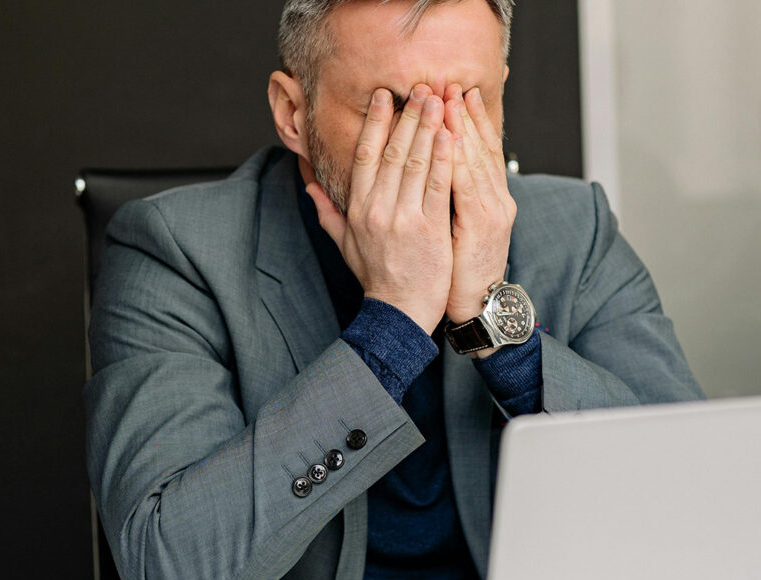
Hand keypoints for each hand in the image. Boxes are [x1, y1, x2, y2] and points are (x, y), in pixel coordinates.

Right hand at [306, 85, 455, 334]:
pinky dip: (444, 159)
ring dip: (428, 128)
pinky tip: (451, 136)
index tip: (385, 96)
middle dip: (407, 116)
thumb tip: (308, 185)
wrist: (399, 312)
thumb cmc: (375, 277)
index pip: (366, 155)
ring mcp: (404, 218)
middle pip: (393, 151)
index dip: (375, 122)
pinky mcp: (430, 229)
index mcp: (358, 208)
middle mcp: (378, 209)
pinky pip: (438, 187)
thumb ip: (327, 212)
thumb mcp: (344, 243)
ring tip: (439, 101)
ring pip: (416, 163)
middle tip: (420, 87)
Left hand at [443, 85, 516, 339]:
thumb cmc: (459, 267)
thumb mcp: (457, 227)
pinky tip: (449, 140)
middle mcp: (496, 198)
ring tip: (449, 100)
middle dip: (464, 114)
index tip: (457, 92)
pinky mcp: (482, 225)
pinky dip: (459, 161)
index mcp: (488, 197)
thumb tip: (435, 171)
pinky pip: (468, 187)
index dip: (470, 120)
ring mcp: (492, 210)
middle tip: (451, 84)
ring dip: (462, 127)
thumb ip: (447, 196)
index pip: (480, 149)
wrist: (476, 304)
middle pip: (481, 147)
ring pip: (476, 159)